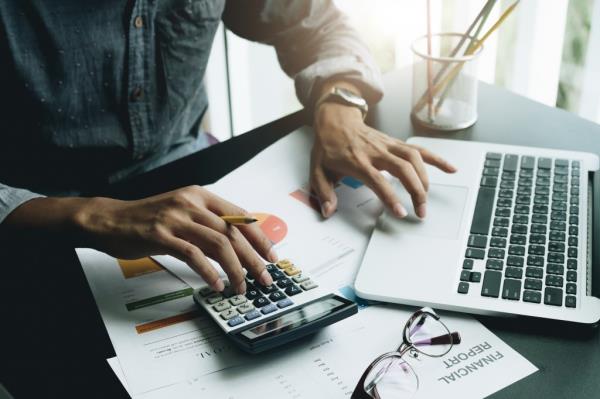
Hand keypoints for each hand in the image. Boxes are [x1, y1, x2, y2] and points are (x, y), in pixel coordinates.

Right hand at [3, 187, 277, 293]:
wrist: (109, 219)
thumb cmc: (149, 219)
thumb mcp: (183, 212)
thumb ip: (208, 223)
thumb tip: (237, 245)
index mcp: (200, 195)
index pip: (240, 216)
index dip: (259, 237)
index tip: (272, 256)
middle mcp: (191, 203)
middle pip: (233, 232)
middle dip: (254, 258)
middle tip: (265, 277)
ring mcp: (176, 218)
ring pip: (218, 244)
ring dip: (235, 269)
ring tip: (243, 286)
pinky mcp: (161, 235)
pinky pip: (193, 255)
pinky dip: (209, 272)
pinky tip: (217, 285)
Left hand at [311, 95, 455, 218]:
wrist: (335, 120)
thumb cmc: (328, 147)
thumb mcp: (317, 170)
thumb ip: (323, 192)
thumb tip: (328, 211)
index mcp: (358, 161)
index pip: (378, 180)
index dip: (391, 197)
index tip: (401, 212)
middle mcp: (376, 152)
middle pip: (403, 169)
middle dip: (416, 190)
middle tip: (420, 210)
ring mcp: (388, 146)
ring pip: (414, 158)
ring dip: (425, 179)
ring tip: (427, 198)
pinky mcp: (396, 143)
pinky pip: (419, 150)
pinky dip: (436, 159)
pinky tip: (450, 169)